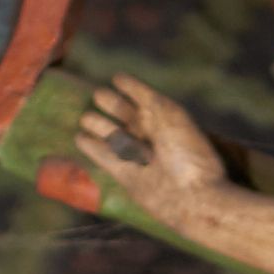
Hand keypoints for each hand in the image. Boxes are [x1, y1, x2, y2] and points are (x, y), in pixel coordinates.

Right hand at [76, 74, 226, 225]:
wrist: (193, 196)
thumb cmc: (186, 152)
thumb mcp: (167, 113)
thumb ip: (143, 95)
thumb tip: (118, 78)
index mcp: (163, 118)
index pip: (140, 97)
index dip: (128, 87)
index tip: (117, 78)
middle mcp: (149, 135)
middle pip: (123, 114)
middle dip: (111, 104)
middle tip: (98, 96)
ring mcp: (136, 155)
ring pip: (110, 134)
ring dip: (97, 124)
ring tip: (85, 118)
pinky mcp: (124, 176)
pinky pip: (103, 157)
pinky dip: (91, 147)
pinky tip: (80, 138)